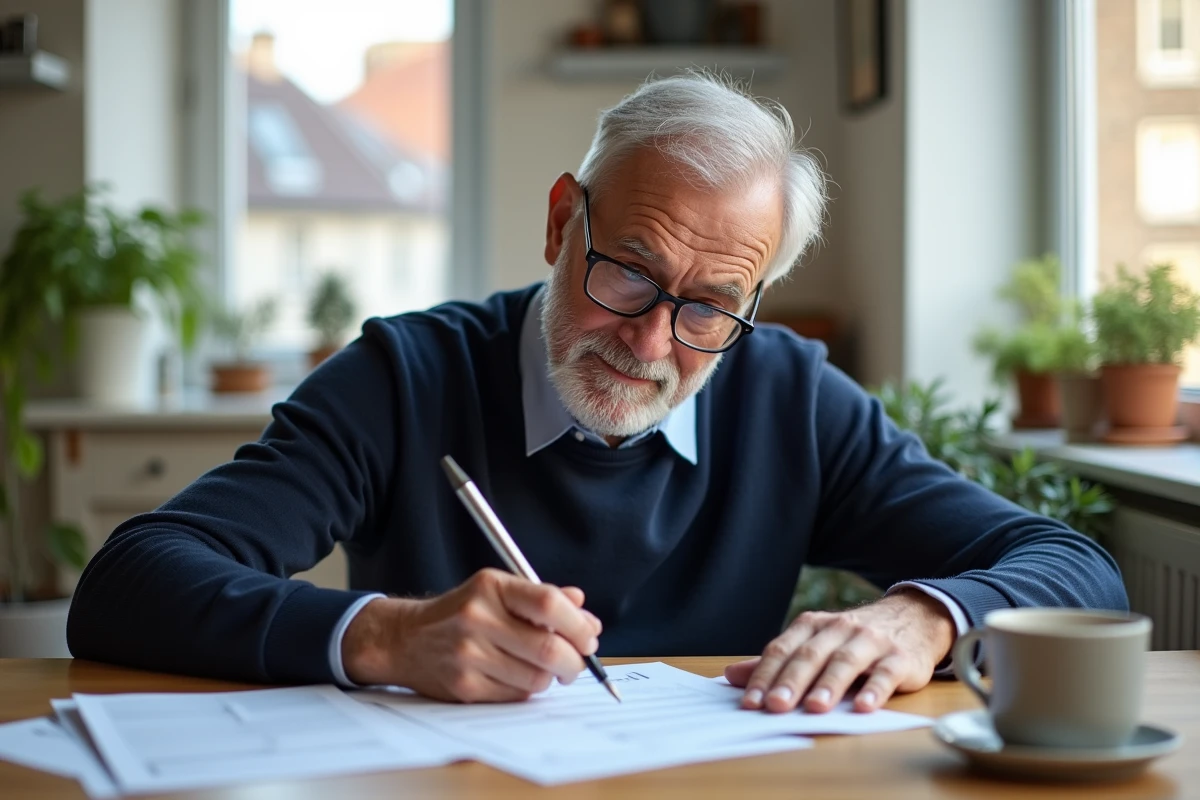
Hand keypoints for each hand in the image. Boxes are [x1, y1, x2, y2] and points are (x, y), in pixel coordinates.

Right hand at [341, 568, 602, 701]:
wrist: (405, 639)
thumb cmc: (462, 612)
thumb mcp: (498, 590)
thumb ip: (543, 598)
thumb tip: (585, 613)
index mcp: (492, 587)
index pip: (548, 604)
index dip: (578, 625)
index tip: (589, 637)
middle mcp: (478, 618)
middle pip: (548, 648)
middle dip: (574, 661)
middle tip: (576, 662)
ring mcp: (469, 655)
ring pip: (536, 678)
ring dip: (550, 677)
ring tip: (543, 668)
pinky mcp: (465, 686)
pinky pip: (516, 696)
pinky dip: (527, 690)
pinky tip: (517, 676)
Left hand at [724, 589, 954, 713]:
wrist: (913, 618)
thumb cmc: (854, 638)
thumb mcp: (815, 642)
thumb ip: (777, 662)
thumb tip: (731, 676)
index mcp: (812, 626)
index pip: (783, 650)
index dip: (765, 675)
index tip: (750, 702)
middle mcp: (839, 629)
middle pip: (811, 656)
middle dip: (791, 681)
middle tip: (775, 706)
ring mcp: (871, 641)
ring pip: (845, 662)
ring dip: (828, 685)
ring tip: (814, 707)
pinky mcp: (900, 658)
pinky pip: (886, 673)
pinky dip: (875, 689)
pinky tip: (864, 707)